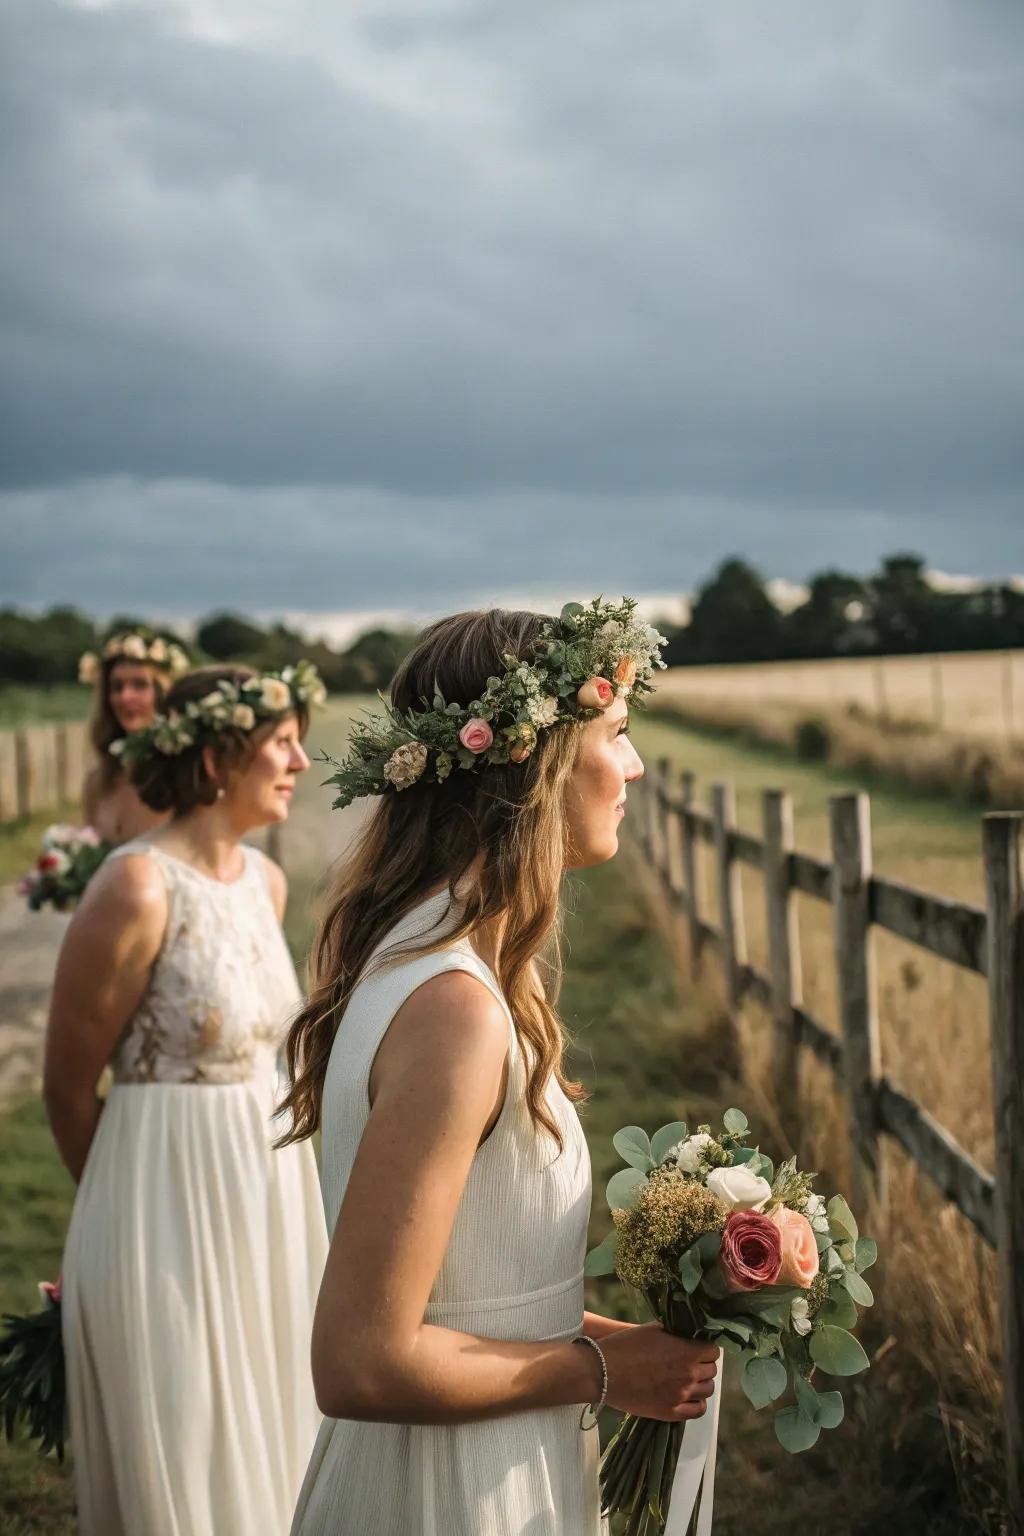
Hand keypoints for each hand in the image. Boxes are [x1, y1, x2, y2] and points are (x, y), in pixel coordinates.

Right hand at [601, 1323, 718, 1421]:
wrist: (603, 1371)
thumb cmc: (625, 1345)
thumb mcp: (653, 1330)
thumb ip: (676, 1334)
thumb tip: (688, 1335)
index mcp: (687, 1351)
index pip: (713, 1351)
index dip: (705, 1348)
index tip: (697, 1347)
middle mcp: (689, 1374)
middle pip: (712, 1371)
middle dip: (703, 1364)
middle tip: (690, 1362)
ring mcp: (681, 1395)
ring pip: (707, 1390)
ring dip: (701, 1383)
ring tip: (687, 1378)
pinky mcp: (671, 1412)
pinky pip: (697, 1411)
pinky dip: (696, 1403)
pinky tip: (688, 1396)